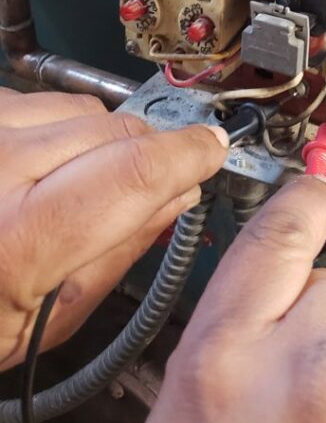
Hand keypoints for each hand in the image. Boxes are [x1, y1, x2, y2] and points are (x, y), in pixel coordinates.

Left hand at [0, 87, 227, 370]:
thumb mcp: (41, 323)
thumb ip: (119, 255)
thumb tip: (176, 198)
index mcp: (14, 240)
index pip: (133, 171)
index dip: (188, 155)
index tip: (210, 150)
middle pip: (119, 133)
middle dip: (146, 159)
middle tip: (136, 194)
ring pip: (88, 110)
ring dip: (100, 142)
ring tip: (69, 188)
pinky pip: (47, 99)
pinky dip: (59, 129)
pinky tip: (36, 167)